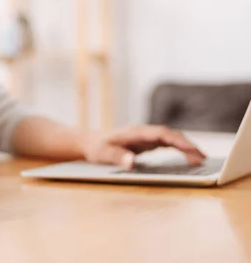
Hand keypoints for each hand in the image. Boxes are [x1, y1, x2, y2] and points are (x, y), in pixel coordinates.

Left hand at [81, 125, 206, 167]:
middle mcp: (143, 132)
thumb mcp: (102, 153)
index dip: (177, 140)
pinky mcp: (147, 142)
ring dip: (186, 147)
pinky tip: (190, 157)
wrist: (90, 142)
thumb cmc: (96, 147)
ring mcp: (146, 136)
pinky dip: (180, 149)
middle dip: (187, 144)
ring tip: (202, 159)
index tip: (191, 149)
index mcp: (135, 132)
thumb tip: (131, 162)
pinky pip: (167, 144)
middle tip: (203, 158)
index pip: (161, 133)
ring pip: (171, 138)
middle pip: (170, 134)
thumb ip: (116, 156)